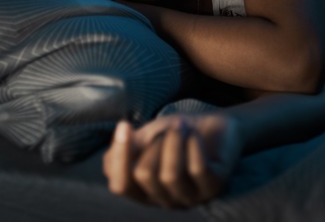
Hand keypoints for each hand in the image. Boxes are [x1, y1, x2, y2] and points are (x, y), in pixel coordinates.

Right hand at [102, 114, 242, 207]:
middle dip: (154, 143)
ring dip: (173, 141)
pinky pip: (197, 168)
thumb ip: (125, 150)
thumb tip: (109, 162)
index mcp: (144, 191)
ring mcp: (191, 197)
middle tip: (168, 127)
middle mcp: (166, 200)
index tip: (124, 124)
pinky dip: (192, 144)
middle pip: (144, 175)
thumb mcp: (145, 137)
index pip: (120, 185)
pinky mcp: (214, 187)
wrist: (214, 123)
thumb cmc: (176, 133)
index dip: (119, 156)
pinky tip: (194, 134)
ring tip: (181, 126)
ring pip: (169, 175)